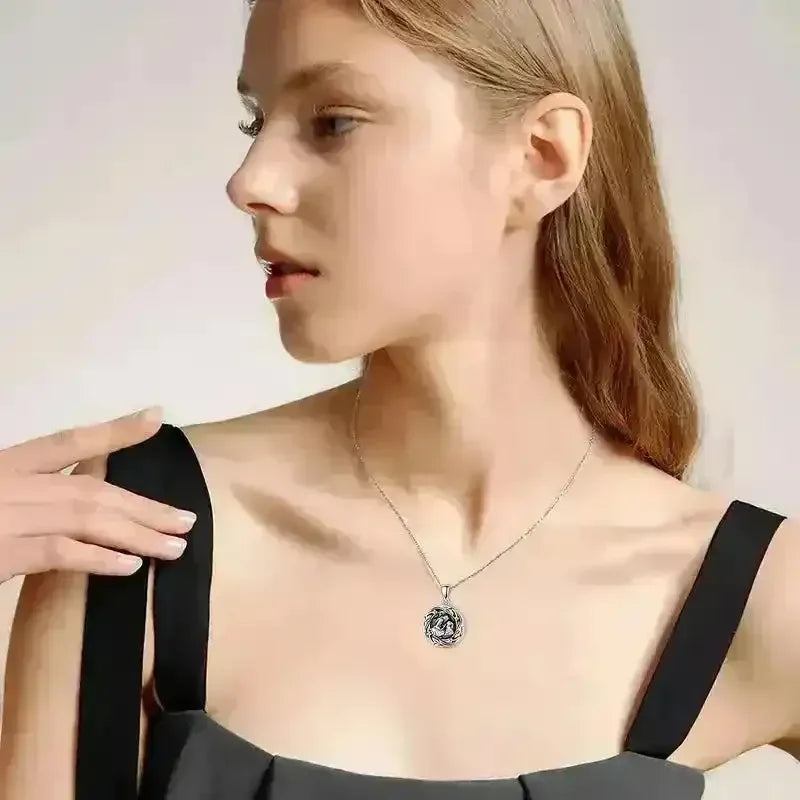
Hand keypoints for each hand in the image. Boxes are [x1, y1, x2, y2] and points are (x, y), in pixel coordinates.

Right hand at [0, 408, 195, 583]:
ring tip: (172, 547)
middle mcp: (14, 484)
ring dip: (137, 533)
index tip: (156, 418)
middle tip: (186, 521)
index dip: (116, 432)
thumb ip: (35, 490)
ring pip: (88, 519)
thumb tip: (86, 500)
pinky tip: (130, 565)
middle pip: (93, 490)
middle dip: (144, 507)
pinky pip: (60, 552)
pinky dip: (98, 557)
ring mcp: (9, 517)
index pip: (71, 441)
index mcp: (10, 463)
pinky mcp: (4, 552)